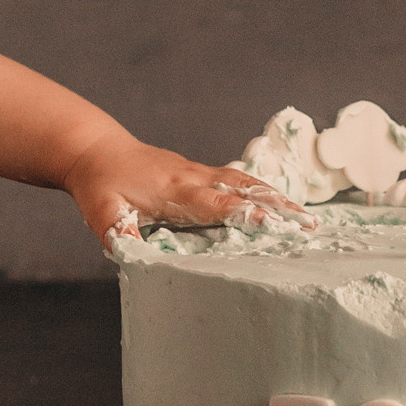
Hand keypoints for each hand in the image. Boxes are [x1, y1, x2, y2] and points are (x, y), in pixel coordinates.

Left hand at [61, 136, 303, 253]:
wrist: (95, 150)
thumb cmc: (99, 184)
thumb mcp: (102, 212)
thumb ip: (119, 233)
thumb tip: (132, 254)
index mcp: (174, 190)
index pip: (217, 204)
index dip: (245, 214)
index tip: (275, 224)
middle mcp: (193, 177)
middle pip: (243, 189)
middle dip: (277, 205)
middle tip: (309, 224)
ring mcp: (197, 171)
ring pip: (244, 181)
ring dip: (276, 197)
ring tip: (306, 217)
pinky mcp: (197, 171)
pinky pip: (235, 179)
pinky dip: (260, 190)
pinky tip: (278, 203)